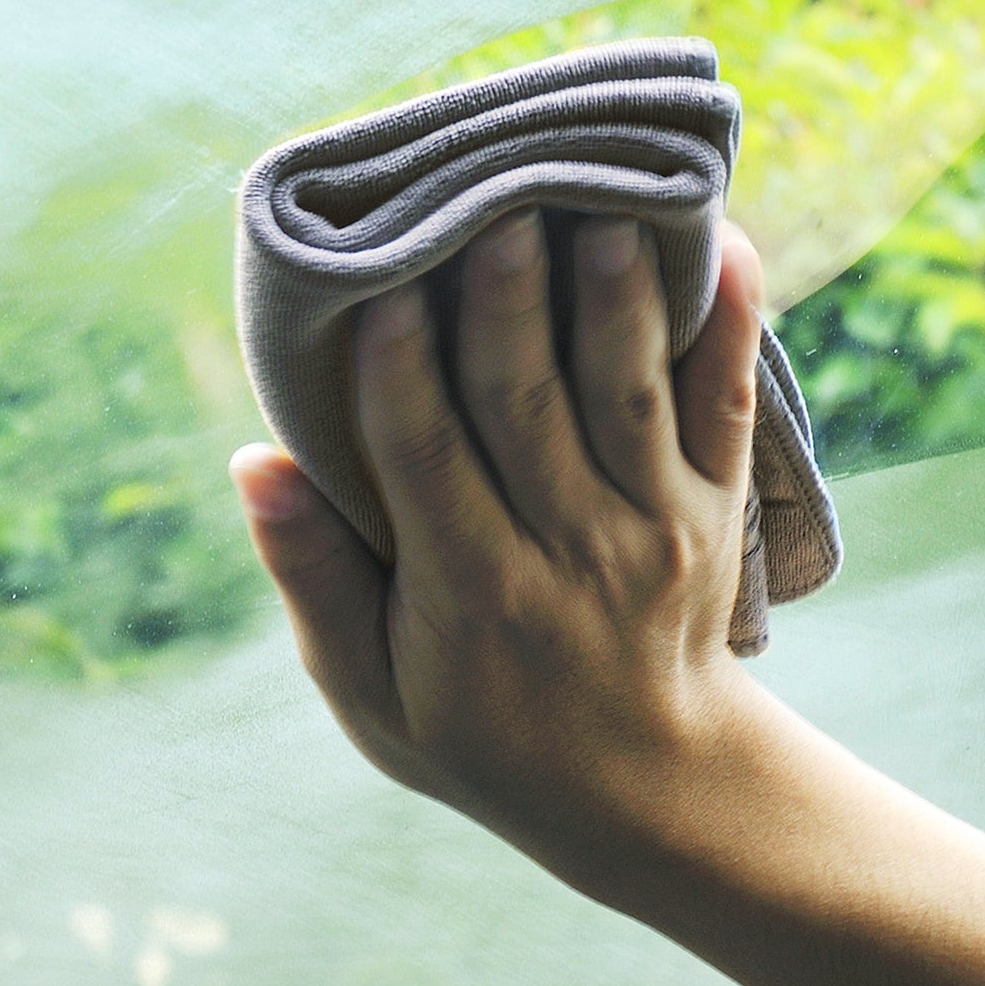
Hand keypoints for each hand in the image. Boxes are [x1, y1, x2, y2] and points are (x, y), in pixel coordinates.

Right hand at [229, 212, 770, 887]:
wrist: (644, 785)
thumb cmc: (481, 731)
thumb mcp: (372, 690)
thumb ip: (315, 578)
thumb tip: (255, 461)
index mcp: (469, 592)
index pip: (424, 458)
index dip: (398, 368)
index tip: (380, 281)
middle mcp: (568, 552)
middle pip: (527, 406)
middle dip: (508, 303)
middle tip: (492, 202)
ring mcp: (654, 529)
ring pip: (628, 395)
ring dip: (616, 297)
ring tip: (605, 200)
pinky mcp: (715, 513)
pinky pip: (723, 411)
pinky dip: (727, 330)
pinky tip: (729, 247)